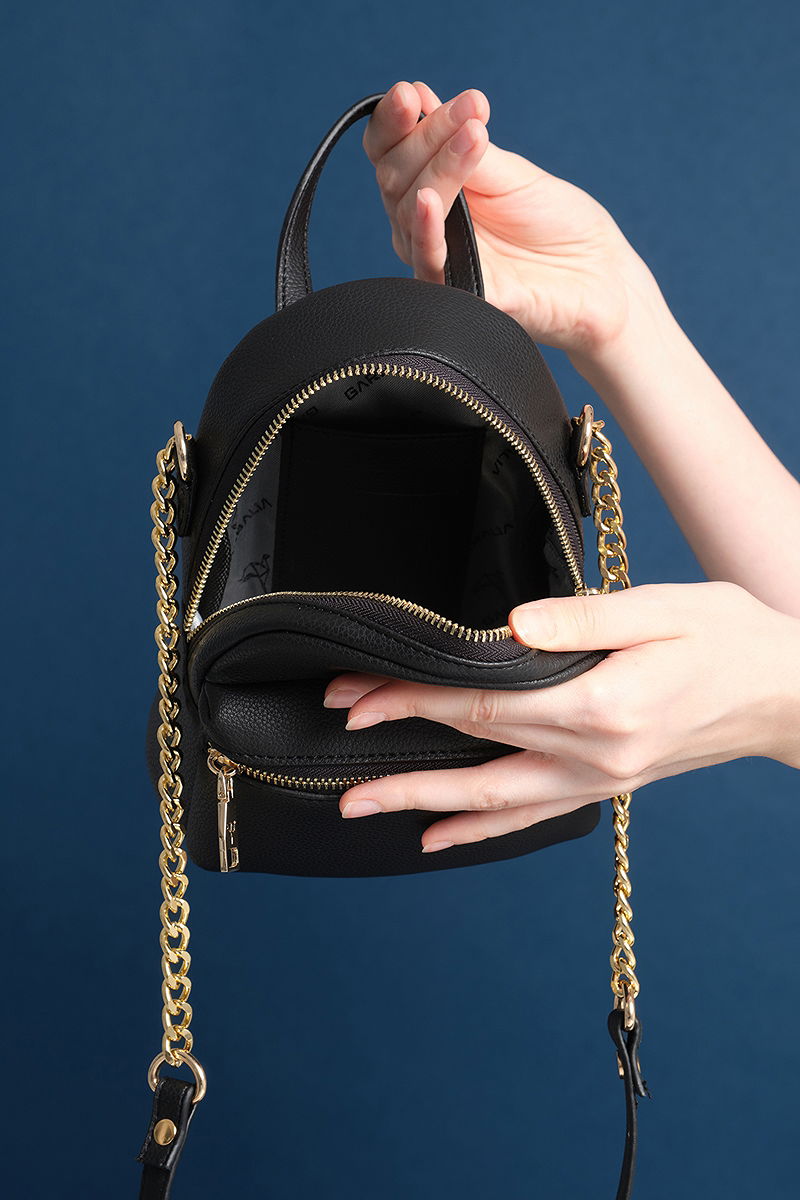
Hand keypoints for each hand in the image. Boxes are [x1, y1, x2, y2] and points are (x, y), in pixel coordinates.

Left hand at [323, 582, 799, 851]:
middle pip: (473, 757)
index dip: (410, 700)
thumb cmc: (727, 637)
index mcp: (600, 704)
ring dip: (424, 803)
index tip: (354, 696)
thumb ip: (580, 619)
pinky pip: (533, 815)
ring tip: (362, 807)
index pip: (479, 704)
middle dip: (398, 757)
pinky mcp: (607, 786)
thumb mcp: (660, 607)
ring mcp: (600, 780)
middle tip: (336, 758)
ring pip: (494, 802)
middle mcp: (595, 755)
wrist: (784, 690)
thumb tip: (510, 627)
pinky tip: (441, 836)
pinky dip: (482, 828)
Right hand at [363, 80, 666, 359]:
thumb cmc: (556, 223)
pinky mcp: (459, 293)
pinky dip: (425, 229)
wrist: (598, 274)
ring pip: (409, 211)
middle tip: (471, 113)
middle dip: (427, 137)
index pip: (390, 153)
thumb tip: (420, 99)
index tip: (413, 93)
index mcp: (433, 188)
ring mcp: (439, 259)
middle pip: (394, 177)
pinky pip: (428, 263)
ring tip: (473, 136)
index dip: (393, 123)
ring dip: (438, 166)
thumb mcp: (510, 173)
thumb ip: (463, 146)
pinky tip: (430, 198)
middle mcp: (425, 225)